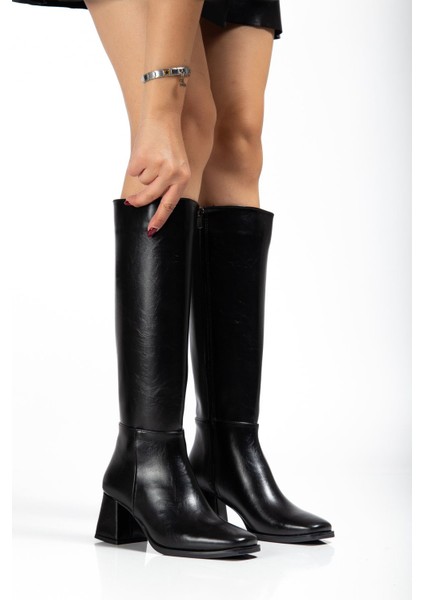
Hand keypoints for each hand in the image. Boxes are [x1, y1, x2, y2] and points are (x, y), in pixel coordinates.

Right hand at [125, 115, 190, 235]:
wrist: (163, 116)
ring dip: (142, 172)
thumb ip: (170, 182)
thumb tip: (153, 202)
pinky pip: (133, 171)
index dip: (160, 219)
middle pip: (150, 196)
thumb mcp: (178, 163)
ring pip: (142, 182)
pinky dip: (135, 163)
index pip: (170, 204)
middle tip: (130, 203)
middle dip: (139, 201)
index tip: (151, 231)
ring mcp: (157, 166)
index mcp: (183, 177)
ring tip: (150, 157)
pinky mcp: (143, 158)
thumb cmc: (169, 142)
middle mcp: (172, 173)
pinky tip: (143, 152)